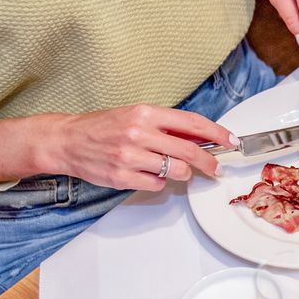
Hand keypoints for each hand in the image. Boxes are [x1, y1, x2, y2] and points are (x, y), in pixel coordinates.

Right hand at [0, 105, 236, 190]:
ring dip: (181, 173)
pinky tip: (148, 174)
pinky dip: (158, 183)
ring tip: (171, 168)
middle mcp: (139, 133)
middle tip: (217, 168)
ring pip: (176, 171)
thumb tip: (199, 136)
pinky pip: (156, 185)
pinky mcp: (122, 177)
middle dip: (209, 162)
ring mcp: (130, 156)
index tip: (231, 140)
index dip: (217, 133)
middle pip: (189, 152)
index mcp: (145, 113)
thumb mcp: (135, 115)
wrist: (66, 140)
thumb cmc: (103, 127)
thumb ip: (165, 125)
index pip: (191, 123)